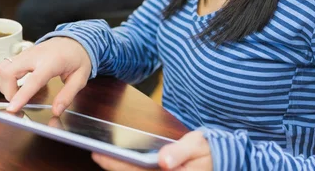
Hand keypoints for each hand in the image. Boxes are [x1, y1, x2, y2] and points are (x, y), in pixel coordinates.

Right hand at [0, 37, 91, 115]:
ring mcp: (26, 53)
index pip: (33, 80)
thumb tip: (56, 110)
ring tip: (17, 94)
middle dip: (6, 91)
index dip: (21, 95)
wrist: (75, 39)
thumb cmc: (78, 58)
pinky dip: (5, 78)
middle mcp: (34, 55)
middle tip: (17, 102)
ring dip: (4, 84)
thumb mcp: (80, 78)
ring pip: (1, 67)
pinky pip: (5, 66)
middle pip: (7, 71)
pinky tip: (16, 85)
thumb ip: (68, 95)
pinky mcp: (21, 54)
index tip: (12, 108)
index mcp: (51, 62)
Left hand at [92, 131, 211, 170]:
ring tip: (102, 155)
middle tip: (95, 152)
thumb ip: (181, 152)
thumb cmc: (208, 152)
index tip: (98, 153)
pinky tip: (119, 160)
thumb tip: (164, 160)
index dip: (116, 164)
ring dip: (120, 168)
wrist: (219, 160)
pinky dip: (129, 167)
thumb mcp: (198, 146)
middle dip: (113, 166)